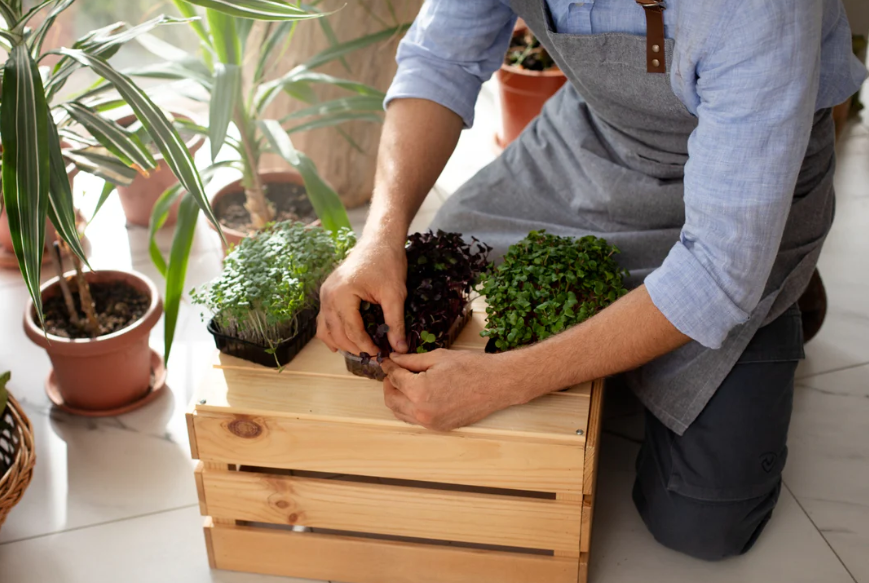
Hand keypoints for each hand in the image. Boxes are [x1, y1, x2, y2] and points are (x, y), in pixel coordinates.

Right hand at [318, 236, 408, 354]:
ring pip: (326, 330)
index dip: (367, 347)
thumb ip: (395, 323)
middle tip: (374, 356)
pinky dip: (332, 333)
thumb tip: (400, 349)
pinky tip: (344, 343)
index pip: (352, 331)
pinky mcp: (327, 293)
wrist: (379, 240)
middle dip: (355, 348)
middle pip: (337, 333)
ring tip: (362, 351)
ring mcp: (324, 294)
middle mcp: (327, 296)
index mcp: (342, 295)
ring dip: (342, 343)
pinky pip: (324, 320)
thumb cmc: (387, 263)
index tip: (382, 355)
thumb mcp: (395, 294)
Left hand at [380, 349, 526, 431]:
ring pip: (400, 412)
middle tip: (394, 371)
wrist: (497, 384)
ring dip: (397, 398)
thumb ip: (411, 361)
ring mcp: (431, 422)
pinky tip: (416, 395)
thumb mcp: (438, 357)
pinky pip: (414, 419)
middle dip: (389, 384)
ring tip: (404, 383)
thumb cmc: (472, 368)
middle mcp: (422, 411)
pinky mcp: (439, 427)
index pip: (394, 379)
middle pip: (391, 399)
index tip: (387, 361)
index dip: (389, 367)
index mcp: (419, 391)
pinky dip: (409, 408)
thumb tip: (394, 360)